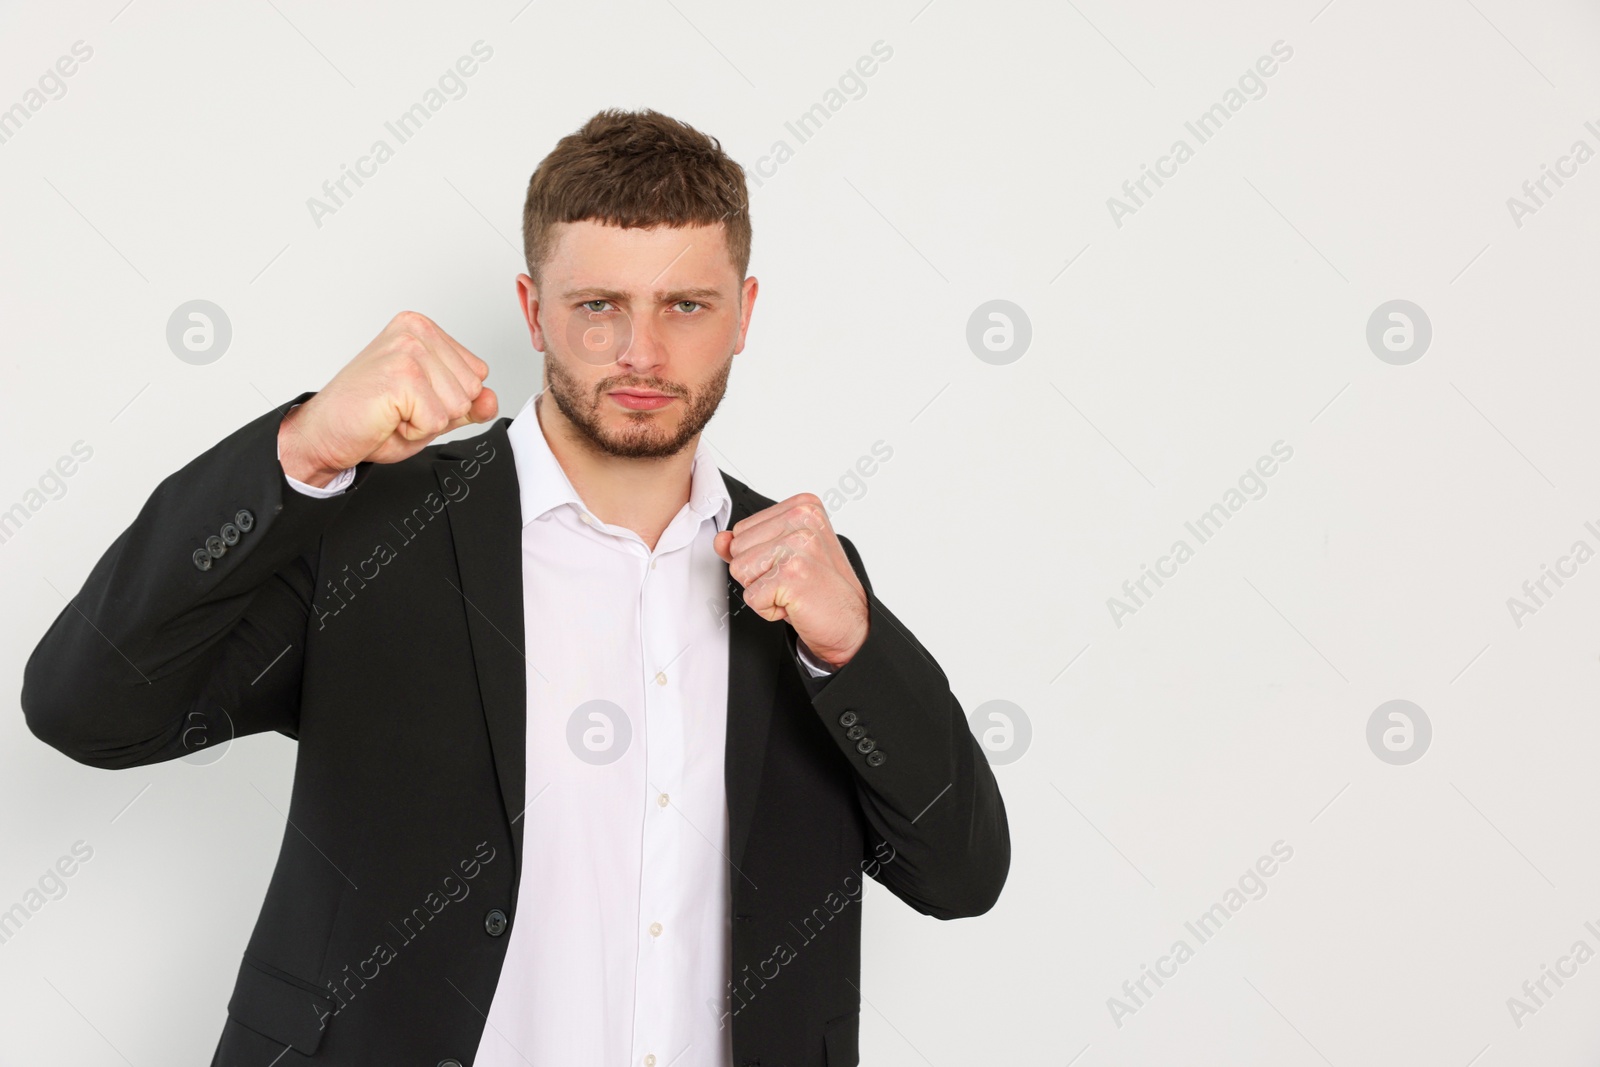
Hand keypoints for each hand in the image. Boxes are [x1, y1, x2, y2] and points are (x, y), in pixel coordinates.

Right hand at [278, 311, 498, 485]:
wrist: (323, 434)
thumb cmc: (370, 418)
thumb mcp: (432, 411)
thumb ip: (467, 404)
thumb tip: (492, 399)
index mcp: (423, 329)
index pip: (477, 373)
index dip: (448, 400)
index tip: (411, 398)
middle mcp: (416, 331)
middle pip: (472, 389)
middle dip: (440, 412)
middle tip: (399, 408)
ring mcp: (408, 350)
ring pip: (458, 405)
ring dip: (426, 422)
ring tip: (392, 412)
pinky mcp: (402, 375)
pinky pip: (437, 421)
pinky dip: (414, 431)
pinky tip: (387, 418)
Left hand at [713, 493, 868, 667]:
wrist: (849, 623)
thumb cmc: (819, 589)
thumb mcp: (781, 558)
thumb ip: (748, 544)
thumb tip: (720, 540)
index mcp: (803, 506)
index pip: (742, 529)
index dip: (758, 556)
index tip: (791, 565)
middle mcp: (803, 519)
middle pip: (737, 547)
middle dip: (758, 573)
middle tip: (792, 580)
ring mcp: (798, 545)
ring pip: (739, 570)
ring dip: (762, 591)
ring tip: (792, 590)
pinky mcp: (791, 573)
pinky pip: (751, 596)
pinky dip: (768, 610)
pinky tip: (794, 604)